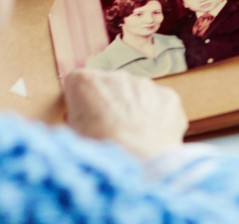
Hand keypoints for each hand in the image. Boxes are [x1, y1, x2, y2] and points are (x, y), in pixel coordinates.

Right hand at [64, 68, 187, 160]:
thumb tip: (78, 124)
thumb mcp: (70, 137)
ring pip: (137, 95)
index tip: (83, 118)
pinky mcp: (168, 97)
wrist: (138, 162)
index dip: (81, 102)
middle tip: (109, 132)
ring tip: (130, 138)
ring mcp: (146, 85)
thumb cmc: (98, 152)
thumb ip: (73, 120)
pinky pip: (159, 105)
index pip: (78, 83)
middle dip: (109, 105)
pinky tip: (149, 138)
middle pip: (110, 87)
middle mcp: (116, 76)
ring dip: (133, 111)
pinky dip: (156, 119)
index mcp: (85, 82)